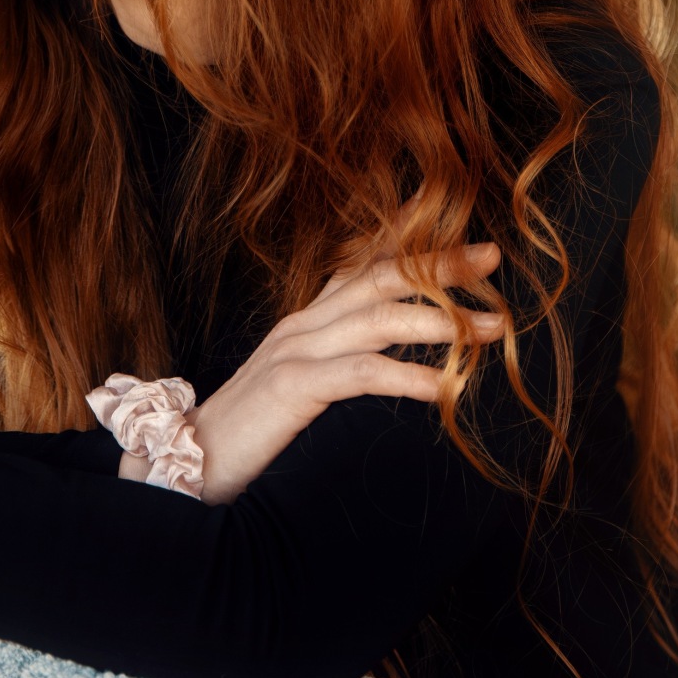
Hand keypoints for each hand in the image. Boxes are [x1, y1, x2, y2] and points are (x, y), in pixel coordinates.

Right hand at [186, 245, 503, 503]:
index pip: (361, 260)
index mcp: (306, 320)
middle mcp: (302, 324)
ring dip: (442, 319)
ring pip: (378, 318)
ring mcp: (294, 352)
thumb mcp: (300, 387)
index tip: (449, 211)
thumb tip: (388, 363)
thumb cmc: (249, 434)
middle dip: (441, 264)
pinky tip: (440, 385)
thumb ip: (340, 365)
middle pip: (381, 275)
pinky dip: (405, 374)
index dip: (405, 232)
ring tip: (492, 328)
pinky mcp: (291, 388)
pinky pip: (359, 373)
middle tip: (493, 258)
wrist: (184, 465)